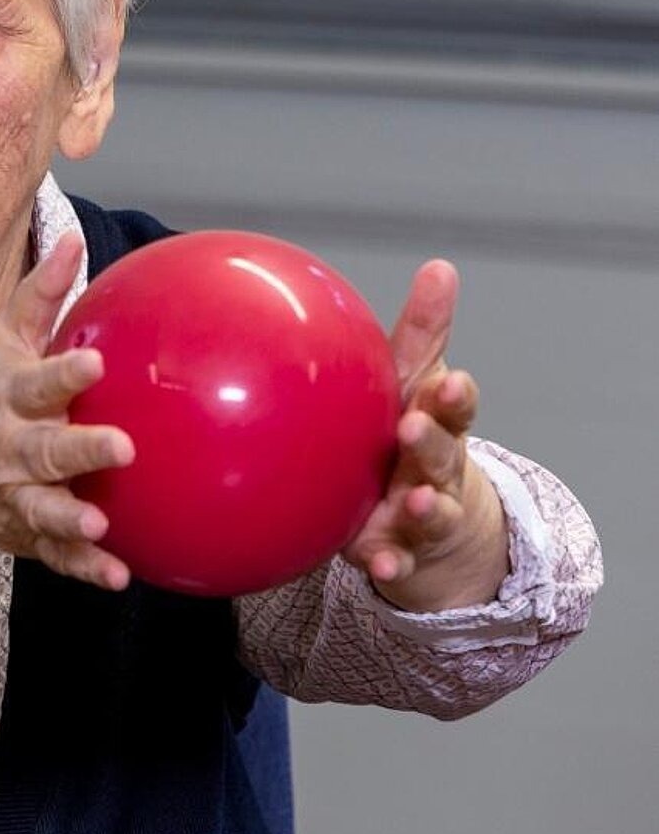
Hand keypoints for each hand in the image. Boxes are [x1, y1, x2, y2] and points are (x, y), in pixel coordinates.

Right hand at [0, 232, 134, 589]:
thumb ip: (39, 296)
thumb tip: (73, 237)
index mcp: (6, 399)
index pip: (37, 383)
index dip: (64, 375)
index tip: (95, 364)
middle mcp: (8, 449)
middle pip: (44, 449)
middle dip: (79, 450)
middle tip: (121, 446)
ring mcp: (14, 495)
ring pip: (42, 509)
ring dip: (68, 519)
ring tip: (96, 522)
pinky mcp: (23, 532)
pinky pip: (54, 555)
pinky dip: (83, 567)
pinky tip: (117, 575)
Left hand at [341, 259, 508, 610]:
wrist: (431, 524)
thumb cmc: (413, 435)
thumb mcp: (414, 384)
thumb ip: (422, 333)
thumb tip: (440, 267)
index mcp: (437, 425)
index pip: (452, 406)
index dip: (453, 395)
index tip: (448, 381)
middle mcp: (436, 470)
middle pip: (441, 455)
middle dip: (432, 441)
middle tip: (414, 426)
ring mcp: (423, 515)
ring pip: (428, 510)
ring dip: (425, 505)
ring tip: (419, 500)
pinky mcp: (400, 552)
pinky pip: (394, 562)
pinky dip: (391, 564)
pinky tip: (380, 566)